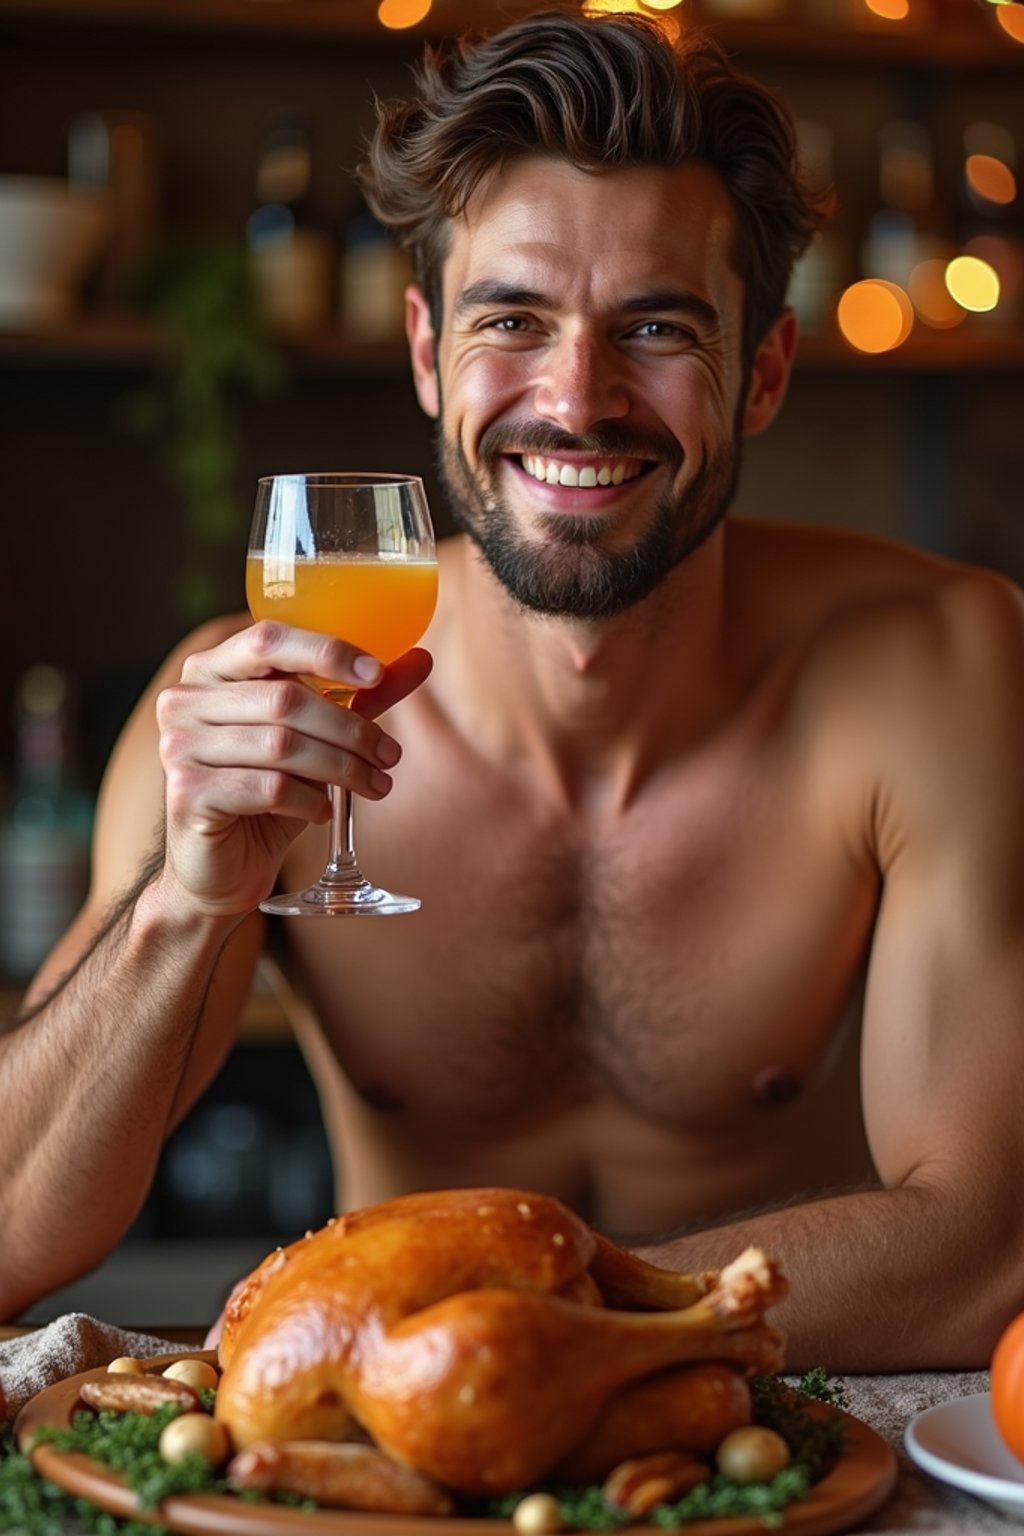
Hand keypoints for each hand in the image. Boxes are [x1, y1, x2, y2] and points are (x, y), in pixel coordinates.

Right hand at [156, 622, 432, 915]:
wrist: (219, 868)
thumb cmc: (266, 793)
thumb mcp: (316, 739)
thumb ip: (359, 696)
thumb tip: (420, 659)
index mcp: (211, 669)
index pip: (268, 639)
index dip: (326, 651)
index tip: (376, 672)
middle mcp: (186, 700)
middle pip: (285, 698)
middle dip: (350, 728)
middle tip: (389, 755)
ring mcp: (179, 746)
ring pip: (282, 744)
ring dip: (342, 767)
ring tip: (373, 784)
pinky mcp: (188, 794)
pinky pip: (268, 787)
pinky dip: (308, 799)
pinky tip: (323, 811)